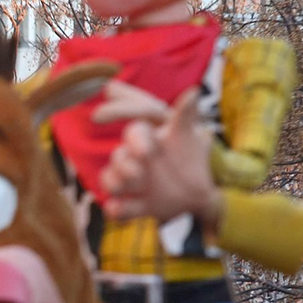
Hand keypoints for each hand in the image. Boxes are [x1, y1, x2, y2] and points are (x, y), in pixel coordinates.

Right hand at [95, 84, 219, 224]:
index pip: (132, 124)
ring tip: (134, 185)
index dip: (117, 113)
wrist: (203, 192)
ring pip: (113, 180)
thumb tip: (193, 92)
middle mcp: (135, 158)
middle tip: (141, 164)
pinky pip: (120, 208)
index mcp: (148, 136)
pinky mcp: (137, 205)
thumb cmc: (191, 155)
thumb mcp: (192, 135)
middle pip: (120, 155)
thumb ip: (187, 116)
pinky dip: (116, 210)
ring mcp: (134, 183)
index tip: (99, 116)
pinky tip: (116, 209)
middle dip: (125, 161)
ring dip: (117, 182)